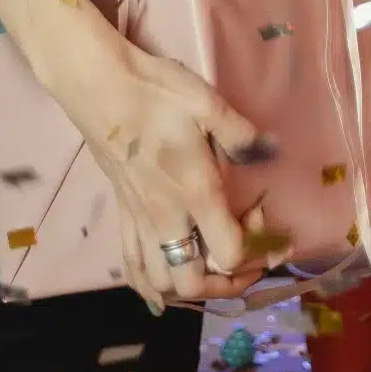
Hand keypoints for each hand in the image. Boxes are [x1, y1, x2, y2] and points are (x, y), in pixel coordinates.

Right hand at [0, 0, 271, 312]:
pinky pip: (131, 266)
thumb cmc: (155, 92)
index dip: (255, 246)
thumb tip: (271, 151)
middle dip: (227, 284)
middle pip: (193, 284)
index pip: (228, 254)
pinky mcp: (121, 214)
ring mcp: (138, 220)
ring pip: (160, 284)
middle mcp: (165, 218)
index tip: (262, 210)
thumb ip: (241, 134)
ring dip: (189, 286)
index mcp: (194, 193)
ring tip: (210, 266)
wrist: (98, 85)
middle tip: (246, 258)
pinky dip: (150, 285)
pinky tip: (164, 279)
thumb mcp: (207, 103)